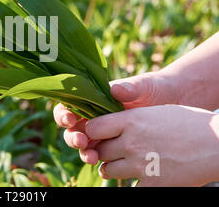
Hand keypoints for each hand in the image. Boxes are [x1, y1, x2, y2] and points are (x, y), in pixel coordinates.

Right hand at [54, 71, 175, 162]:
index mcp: (95, 99)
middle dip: (73, 137)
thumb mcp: (145, 86)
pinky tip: (106, 167)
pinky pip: (103, 156)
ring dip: (84, 152)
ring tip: (92, 158)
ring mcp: (106, 133)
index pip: (70, 106)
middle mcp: (96, 117)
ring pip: (85, 145)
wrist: (178, 103)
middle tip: (82, 142)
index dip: (64, 114)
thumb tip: (114, 90)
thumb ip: (130, 88)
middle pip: (73, 129)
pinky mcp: (118, 147)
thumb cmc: (157, 88)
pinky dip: (101, 162)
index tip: (70, 119)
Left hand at [85, 105, 218, 185]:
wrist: (216, 143)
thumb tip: (110, 127)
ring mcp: (140, 165)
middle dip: (102, 150)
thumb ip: (129, 120)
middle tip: (111, 150)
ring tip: (123, 164)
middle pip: (99, 150)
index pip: (92, 128)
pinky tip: (142, 175)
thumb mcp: (154, 112)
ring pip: (107, 169)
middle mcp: (130, 142)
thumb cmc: (187, 123)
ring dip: (111, 167)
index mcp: (130, 121)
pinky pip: (128, 186)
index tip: (97, 134)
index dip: (92, 132)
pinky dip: (132, 182)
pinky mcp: (152, 184)